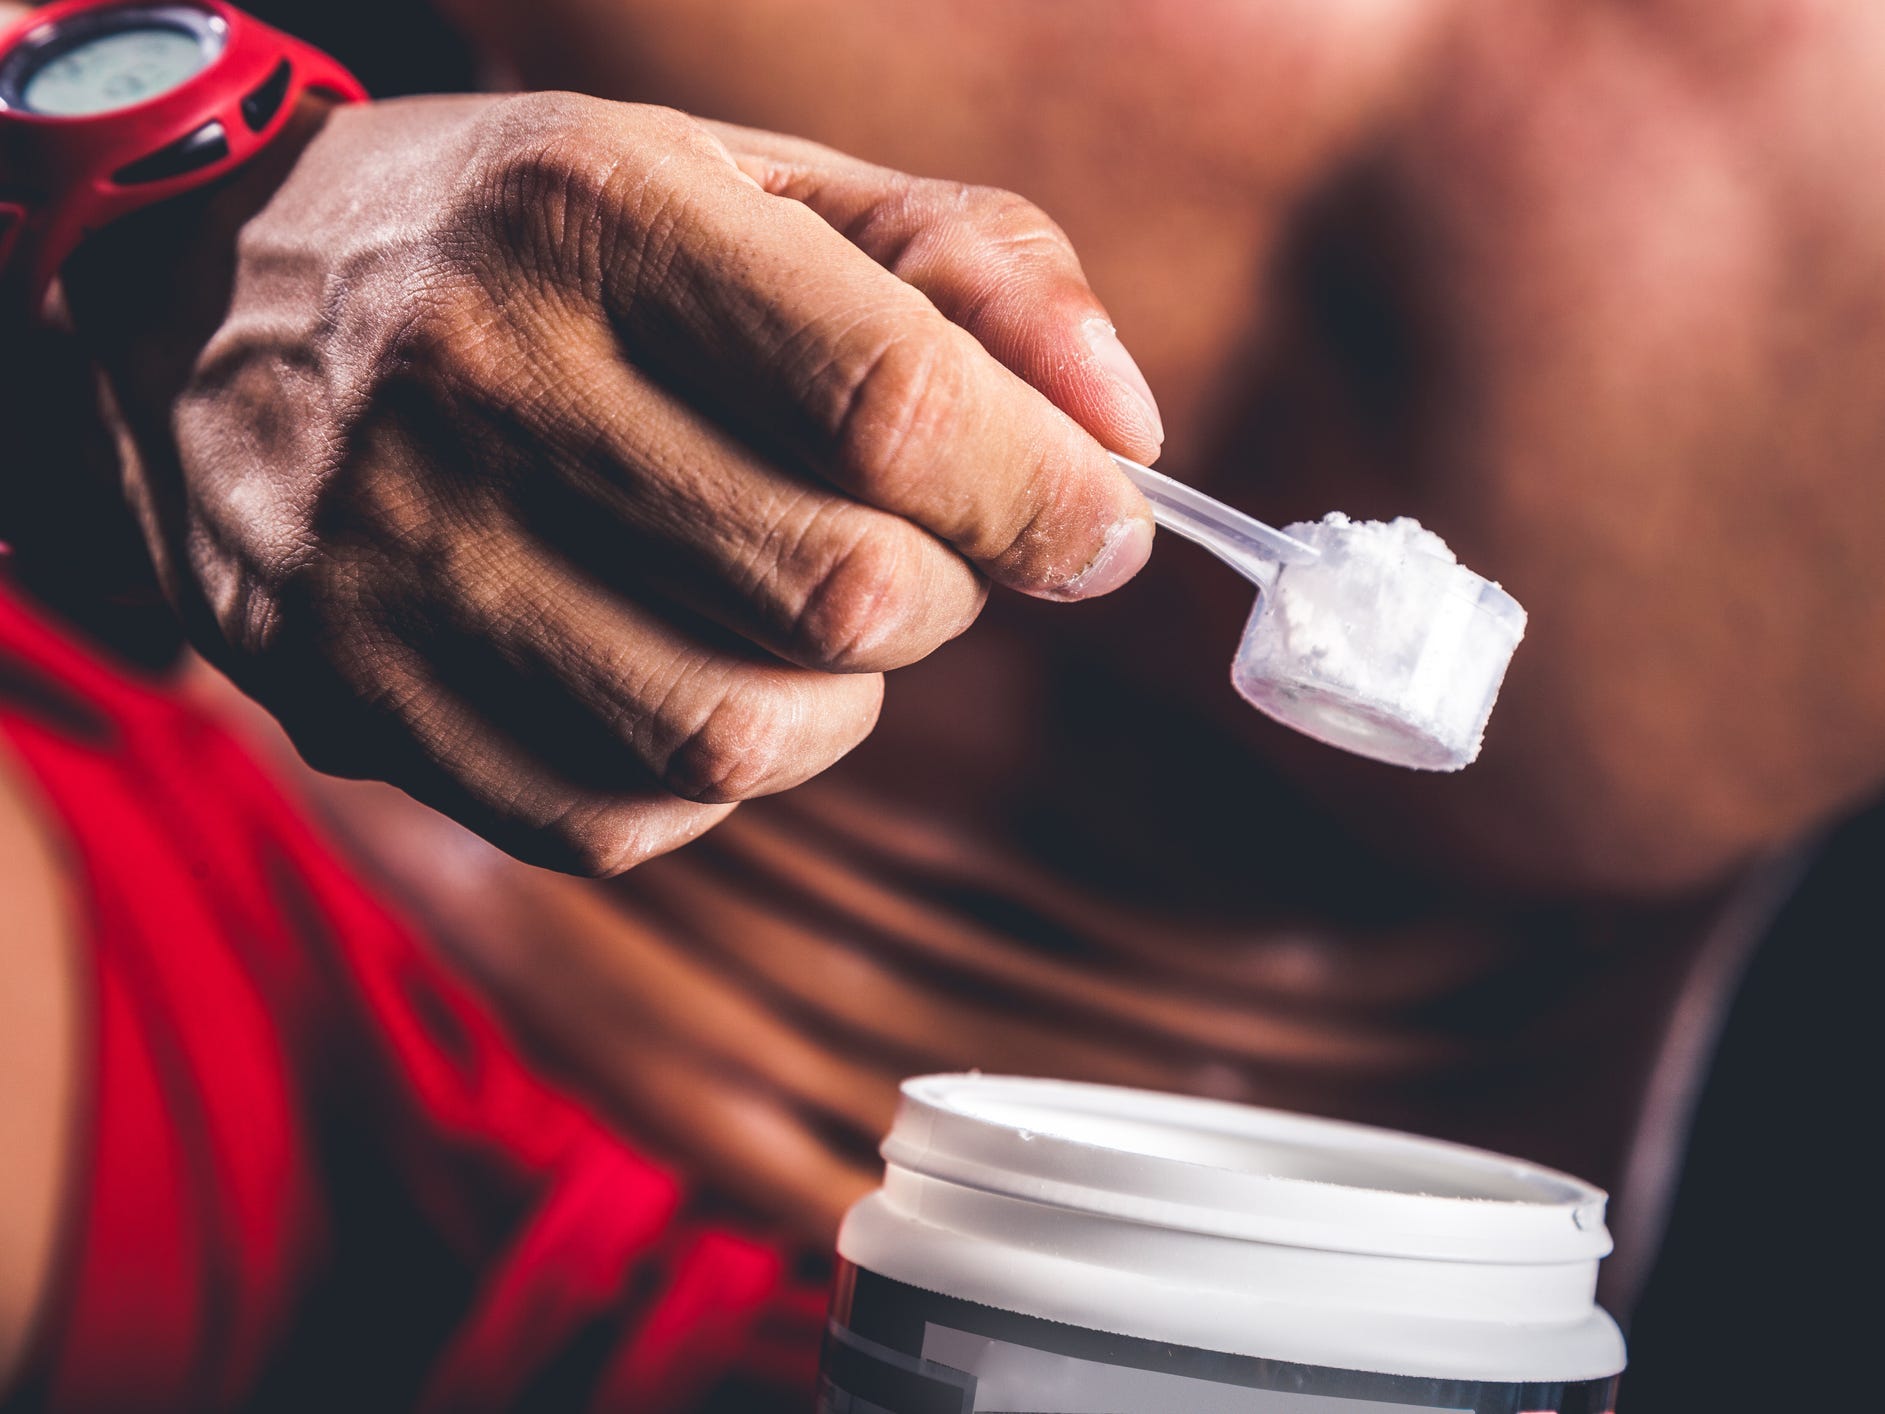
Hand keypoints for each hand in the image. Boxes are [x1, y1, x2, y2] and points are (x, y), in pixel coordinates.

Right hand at [63, 92, 1160, 872]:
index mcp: (599, 214)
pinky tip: (682, 665)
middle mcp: (482, 388)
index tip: (1103, 526)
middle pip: (840, 594)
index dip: (1045, 495)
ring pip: (741, 734)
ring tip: (803, 611)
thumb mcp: (738, 176)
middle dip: (950, 592)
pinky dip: (712, 769)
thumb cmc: (527, 238)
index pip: (890, 400)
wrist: (191, 309)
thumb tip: (1126, 427)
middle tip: (929, 545)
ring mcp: (401, 567)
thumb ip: (963, 265)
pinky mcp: (360, 704)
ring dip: (840, 698)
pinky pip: (626, 817)